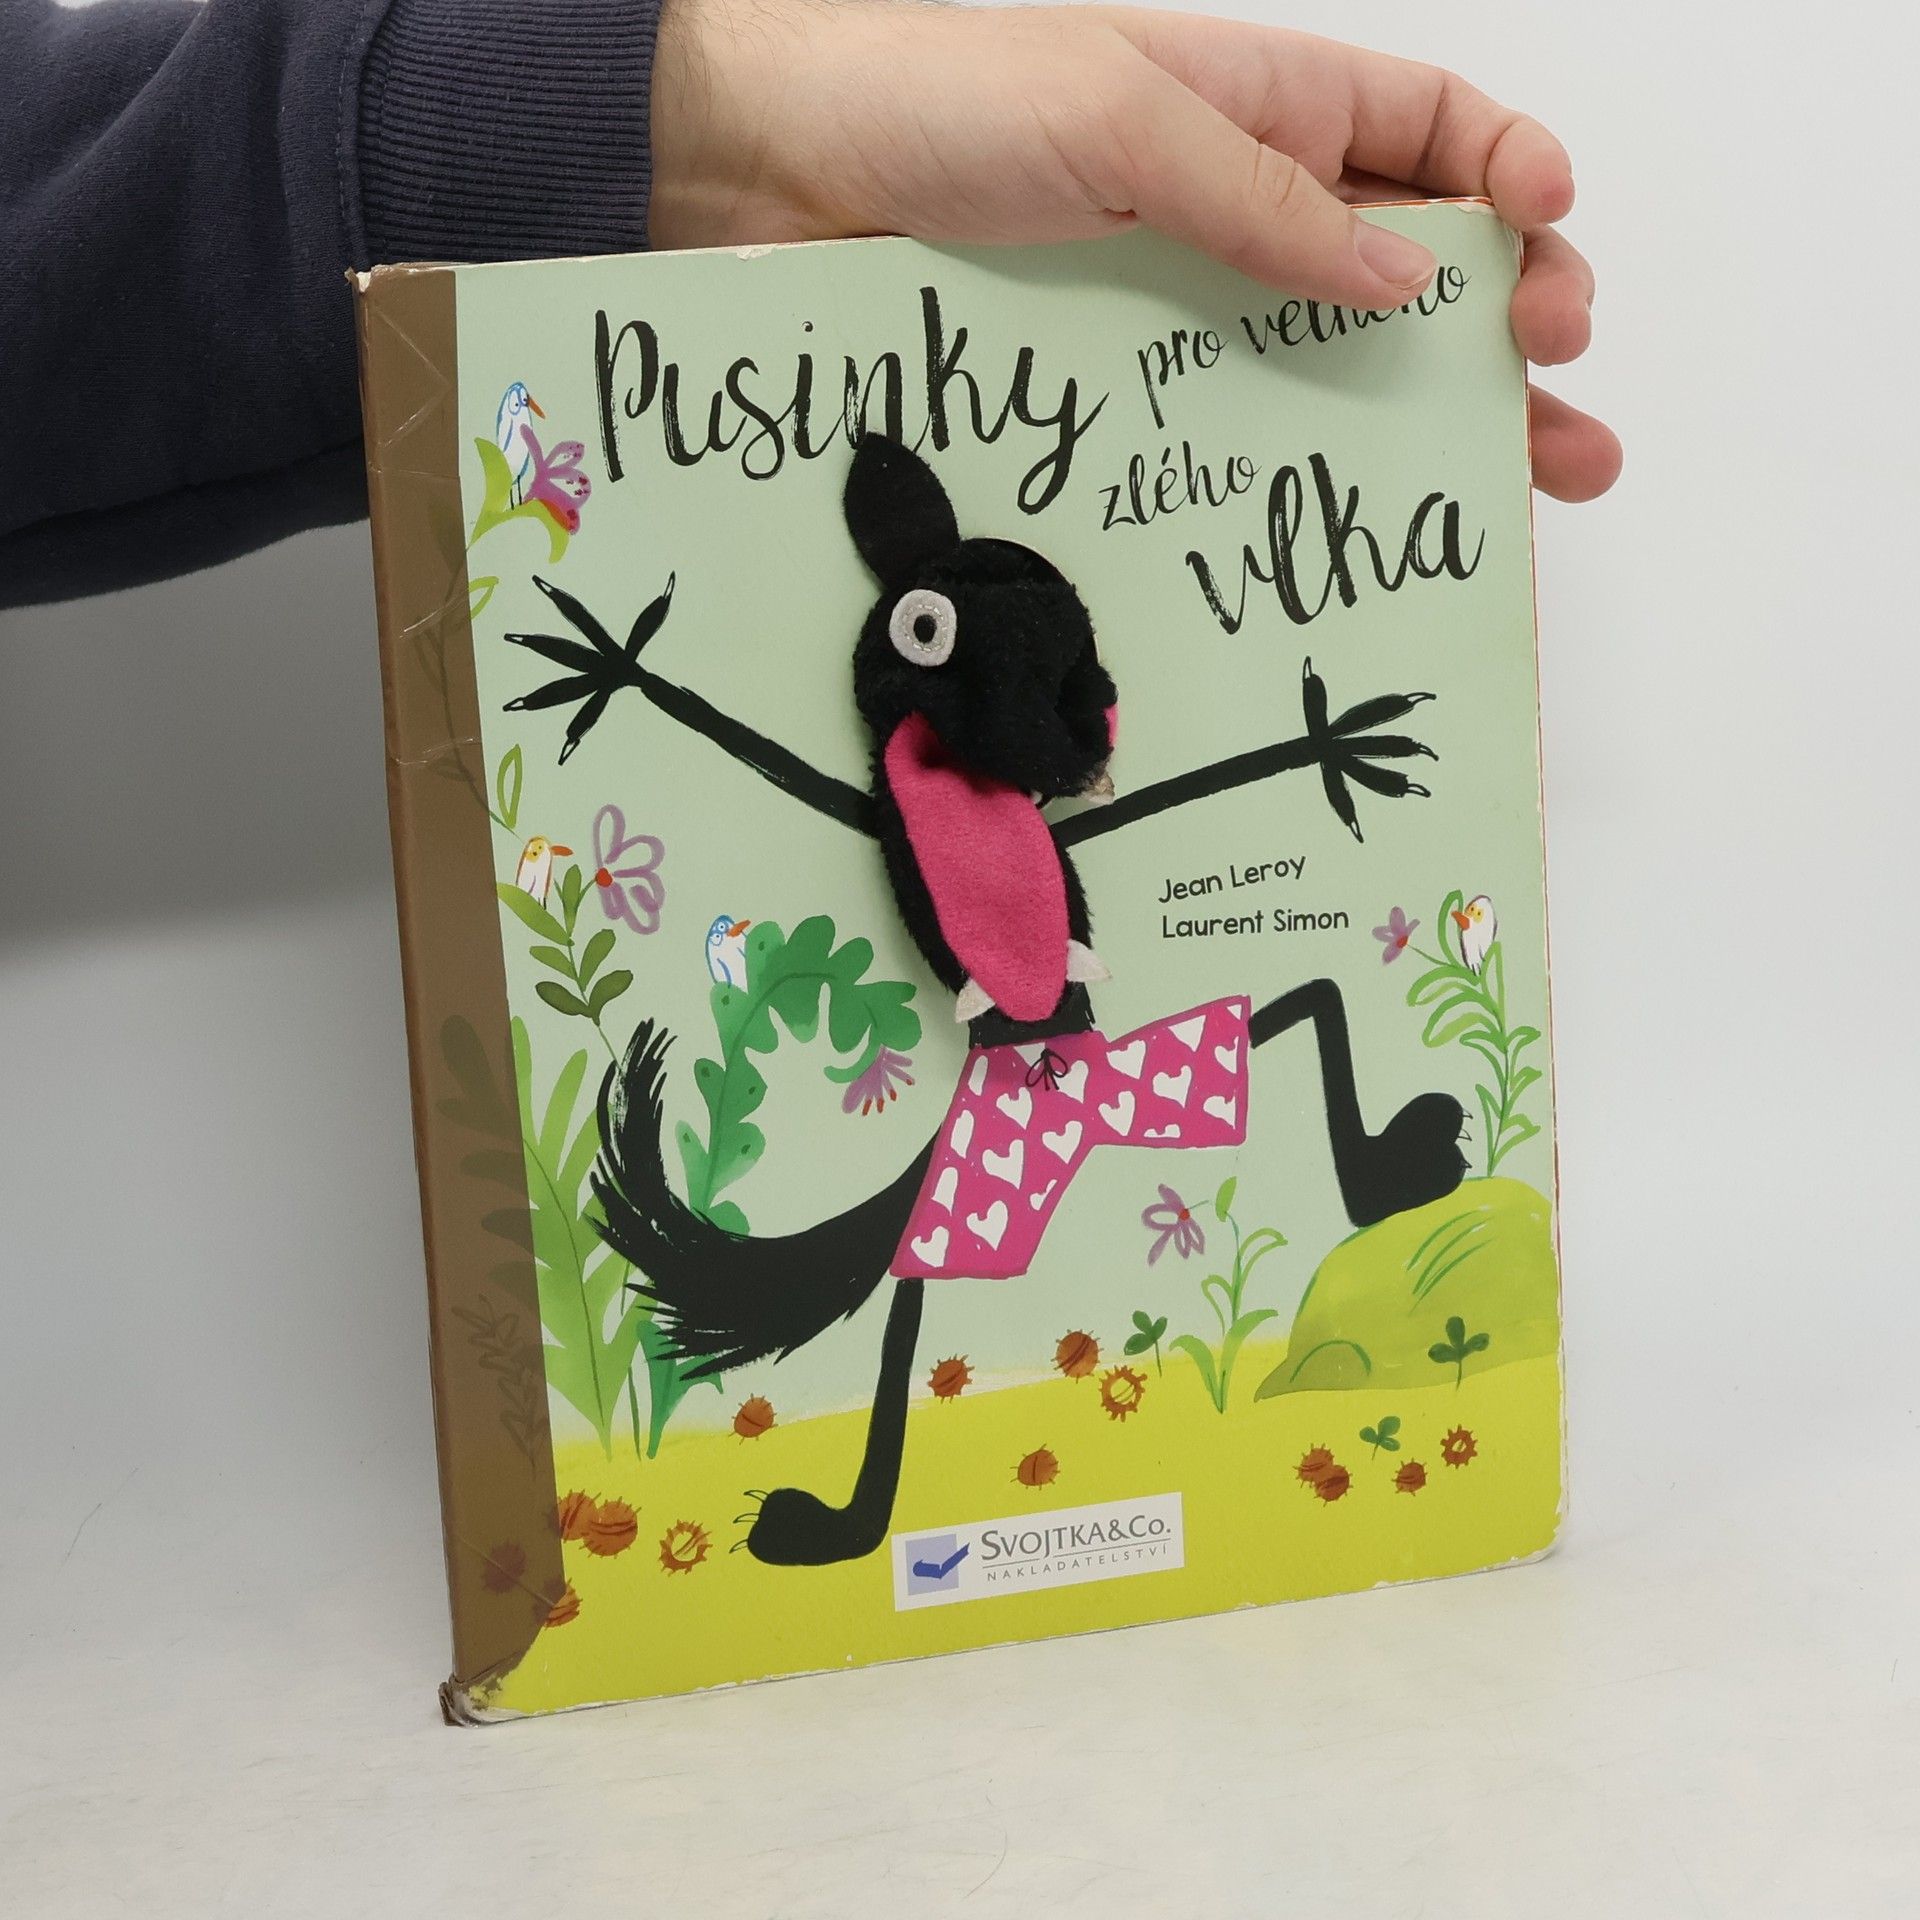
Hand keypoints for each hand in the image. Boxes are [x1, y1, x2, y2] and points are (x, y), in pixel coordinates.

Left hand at [651, 1, 1619, 501]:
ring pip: (1337, 365)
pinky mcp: (1114, 392)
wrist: (766, 180)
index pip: (1426, 128)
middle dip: (1505, 323)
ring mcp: (1177, 310)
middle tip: (1557, 395)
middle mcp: (1234, 208)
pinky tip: (1355, 519)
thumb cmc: (932, 101)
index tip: (1550, 236)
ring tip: (1531, 483)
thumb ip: (1262, 196)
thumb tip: (1404, 272)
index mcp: (1257, 102)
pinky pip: (1228, 433)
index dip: (1507, 175)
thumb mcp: (1121, 118)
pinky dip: (1298, 473)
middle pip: (1411, 265)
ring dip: (1436, 421)